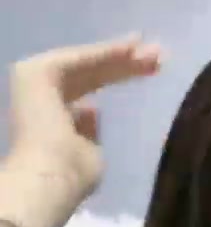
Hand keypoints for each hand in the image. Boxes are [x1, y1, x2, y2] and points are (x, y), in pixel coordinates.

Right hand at [8, 33, 162, 210]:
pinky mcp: (37, 72)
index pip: (86, 91)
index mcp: (49, 117)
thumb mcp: (89, 155)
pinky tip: (132, 47)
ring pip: (87, 64)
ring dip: (120, 55)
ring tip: (155, 50)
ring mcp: (35, 83)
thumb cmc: (72, 177)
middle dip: (124, 65)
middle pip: (89, 75)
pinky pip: (81, 59)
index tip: (151, 72)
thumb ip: (89, 132)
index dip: (117, 79)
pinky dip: (107, 52)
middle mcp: (40, 96)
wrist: (52, 179)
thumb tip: (91, 109)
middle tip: (159, 55)